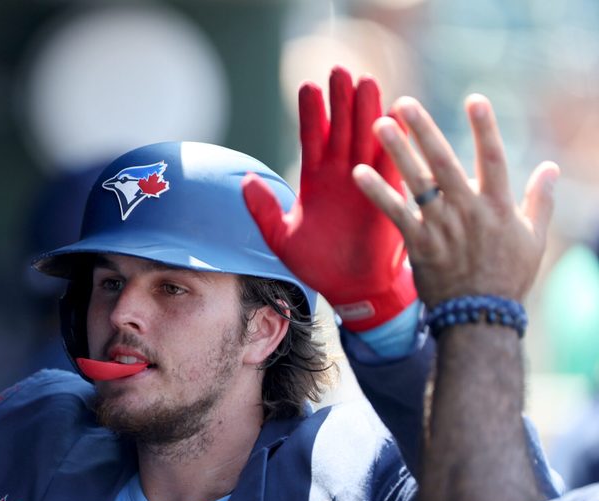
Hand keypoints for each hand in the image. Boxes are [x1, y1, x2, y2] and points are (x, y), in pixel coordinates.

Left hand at [242, 66, 414, 331]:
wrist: (349, 289)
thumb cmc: (315, 265)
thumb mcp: (281, 238)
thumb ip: (264, 209)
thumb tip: (245, 180)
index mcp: (315, 181)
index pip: (312, 138)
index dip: (311, 114)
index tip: (308, 86)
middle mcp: (341, 175)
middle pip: (341, 129)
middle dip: (340, 100)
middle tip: (340, 70)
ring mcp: (366, 182)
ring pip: (366, 139)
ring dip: (368, 112)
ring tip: (367, 81)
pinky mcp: (387, 196)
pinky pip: (391, 165)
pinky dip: (394, 143)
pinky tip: (396, 117)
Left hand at [353, 95, 558, 305]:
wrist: (479, 318)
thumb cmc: (508, 278)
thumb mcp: (534, 239)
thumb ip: (541, 200)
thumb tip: (550, 167)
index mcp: (499, 206)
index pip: (493, 159)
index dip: (485, 128)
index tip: (475, 99)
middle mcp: (468, 211)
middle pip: (444, 162)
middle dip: (424, 130)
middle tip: (404, 103)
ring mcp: (441, 227)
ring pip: (416, 182)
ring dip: (397, 151)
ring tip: (378, 124)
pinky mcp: (419, 244)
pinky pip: (394, 213)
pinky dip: (377, 192)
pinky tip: (359, 172)